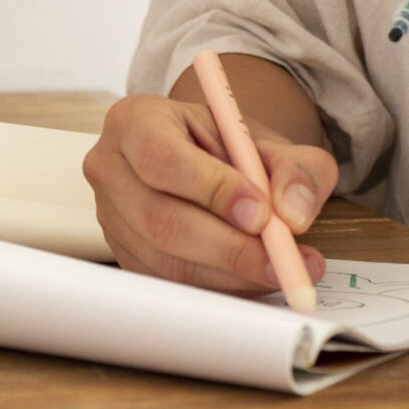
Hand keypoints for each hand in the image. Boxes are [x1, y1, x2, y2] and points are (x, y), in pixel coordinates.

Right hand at [82, 93, 334, 294]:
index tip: (262, 213)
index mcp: (136, 120)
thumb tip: (294, 213)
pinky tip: (256, 278)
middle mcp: (111, 169)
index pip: (162, 158)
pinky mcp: (125, 257)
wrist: (211, 164)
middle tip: (283, 258)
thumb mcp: (271, 142)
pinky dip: (220, 288)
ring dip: (231, 275)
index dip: (212, 190)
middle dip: (229, 247)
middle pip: (161, 219)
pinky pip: (170, 284)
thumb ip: (296, 168)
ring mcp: (112, 219)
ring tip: (284, 270)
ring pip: (166, 261)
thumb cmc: (231, 147)